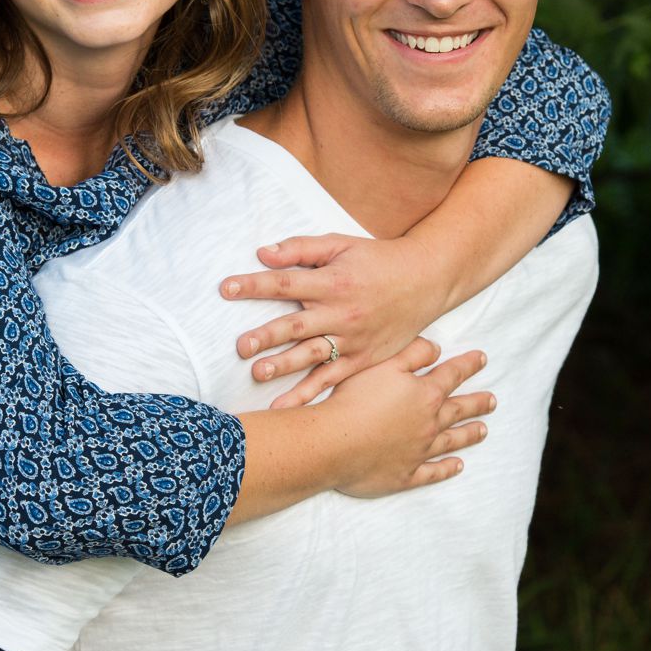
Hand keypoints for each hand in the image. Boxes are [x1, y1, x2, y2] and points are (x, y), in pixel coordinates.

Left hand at [220, 234, 448, 407]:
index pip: (286, 283)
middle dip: (267, 335)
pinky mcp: (361, 359)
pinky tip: (284, 407)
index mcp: (332, 282)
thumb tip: (263, 253)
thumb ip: (301, 248)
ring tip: (258, 373)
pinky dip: (309, 393)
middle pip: (297, 324)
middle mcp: (341, 312)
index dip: (254, 285)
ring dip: (285, 365)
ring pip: (313, 355)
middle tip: (241, 346)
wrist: (425, 281)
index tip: (225, 288)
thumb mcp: (340, 244)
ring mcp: (352, 339)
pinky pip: (332, 379)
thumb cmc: (377, 260)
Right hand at [318, 341, 494, 496]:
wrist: (333, 443)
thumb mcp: (382, 364)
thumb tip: (437, 349)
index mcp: (425, 394)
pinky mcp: (405, 475)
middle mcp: (428, 423)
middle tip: (493, 401)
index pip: (453, 374)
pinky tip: (457, 467)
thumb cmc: (354, 399)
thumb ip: (412, 353)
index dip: (468, 365)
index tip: (483, 359)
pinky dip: (446, 469)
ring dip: (468, 434)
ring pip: (451, 441)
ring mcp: (419, 451)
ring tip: (484, 430)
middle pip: (458, 410)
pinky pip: (432, 472)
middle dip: (477, 403)